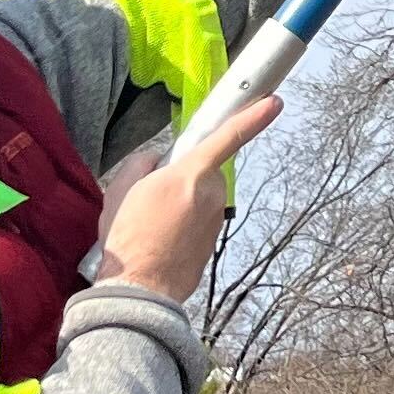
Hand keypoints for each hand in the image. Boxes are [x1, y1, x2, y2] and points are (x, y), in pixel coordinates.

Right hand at [96, 97, 278, 298]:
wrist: (139, 290)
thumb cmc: (128, 240)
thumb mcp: (120, 190)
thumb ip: (142, 164)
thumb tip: (156, 161)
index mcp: (188, 175)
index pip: (226, 137)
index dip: (253, 117)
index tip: (273, 103)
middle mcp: (209, 194)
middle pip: (203, 170)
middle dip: (184, 176)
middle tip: (152, 198)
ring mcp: (214, 219)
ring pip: (201, 195)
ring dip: (183, 202)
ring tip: (153, 224)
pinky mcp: (213, 241)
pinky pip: (199, 219)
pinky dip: (184, 224)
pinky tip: (162, 239)